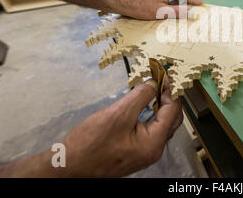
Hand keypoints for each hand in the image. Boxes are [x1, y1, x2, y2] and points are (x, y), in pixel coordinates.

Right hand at [61, 75, 181, 176]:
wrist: (70, 166)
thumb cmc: (91, 143)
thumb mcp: (118, 113)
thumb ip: (141, 96)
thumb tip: (154, 84)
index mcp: (154, 143)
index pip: (172, 111)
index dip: (169, 91)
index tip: (164, 76)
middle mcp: (153, 150)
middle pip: (171, 119)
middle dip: (168, 98)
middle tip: (161, 81)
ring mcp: (145, 153)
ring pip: (161, 125)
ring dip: (160, 106)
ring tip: (153, 89)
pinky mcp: (135, 152)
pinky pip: (150, 131)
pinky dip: (151, 116)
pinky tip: (143, 105)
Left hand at [120, 0, 202, 19]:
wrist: (124, 0)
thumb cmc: (141, 6)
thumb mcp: (162, 12)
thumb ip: (178, 12)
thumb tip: (191, 12)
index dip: (193, 0)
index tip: (200, 3)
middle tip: (195, 5)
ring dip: (180, 0)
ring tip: (184, 7)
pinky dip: (172, 1)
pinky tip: (170, 6)